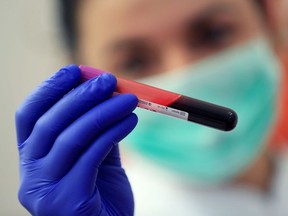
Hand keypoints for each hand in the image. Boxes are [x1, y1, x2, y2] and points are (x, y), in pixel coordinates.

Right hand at [15, 65, 137, 215]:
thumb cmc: (100, 194)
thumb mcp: (94, 158)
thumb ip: (96, 130)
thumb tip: (106, 93)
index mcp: (32, 159)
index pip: (28, 116)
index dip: (49, 89)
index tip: (74, 70)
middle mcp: (31, 175)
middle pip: (49, 124)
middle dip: (80, 96)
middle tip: (108, 80)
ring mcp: (45, 191)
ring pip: (71, 138)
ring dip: (102, 112)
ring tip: (128, 99)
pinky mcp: (67, 200)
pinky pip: (91, 155)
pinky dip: (112, 132)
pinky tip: (130, 121)